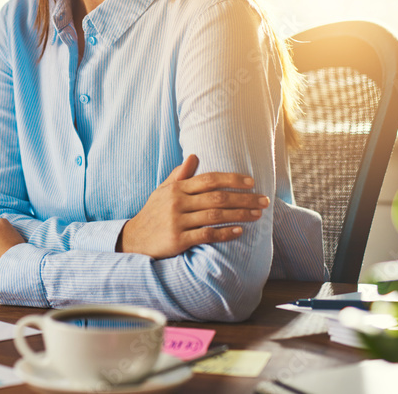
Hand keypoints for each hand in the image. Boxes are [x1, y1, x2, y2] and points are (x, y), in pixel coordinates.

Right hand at [118, 154, 268, 258]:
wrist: (133, 239)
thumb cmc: (152, 213)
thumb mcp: (162, 191)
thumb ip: (179, 175)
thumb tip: (194, 156)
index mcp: (176, 188)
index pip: (209, 179)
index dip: (232, 179)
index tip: (251, 182)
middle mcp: (177, 202)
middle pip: (217, 197)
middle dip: (244, 198)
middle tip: (264, 201)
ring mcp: (177, 221)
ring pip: (215, 215)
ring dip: (240, 215)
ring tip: (257, 215)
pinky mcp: (178, 240)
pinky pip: (206, 235)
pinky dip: (225, 233)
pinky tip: (239, 231)